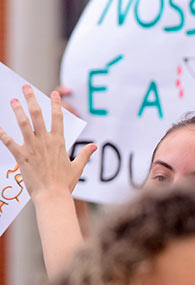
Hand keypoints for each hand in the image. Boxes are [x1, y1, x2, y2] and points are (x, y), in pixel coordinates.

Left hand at [0, 86, 95, 201]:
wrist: (53, 196)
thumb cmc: (65, 184)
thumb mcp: (77, 167)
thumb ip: (85, 154)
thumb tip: (95, 147)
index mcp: (60, 142)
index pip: (58, 118)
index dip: (56, 104)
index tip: (53, 94)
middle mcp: (46, 141)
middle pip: (38, 115)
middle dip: (31, 99)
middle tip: (25, 88)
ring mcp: (33, 148)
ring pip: (24, 124)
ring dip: (17, 111)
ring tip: (12, 101)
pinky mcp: (22, 156)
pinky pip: (9, 142)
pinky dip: (2, 133)